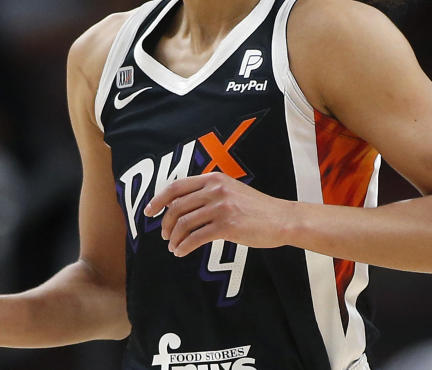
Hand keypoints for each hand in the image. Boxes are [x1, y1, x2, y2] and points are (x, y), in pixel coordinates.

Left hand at [142, 172, 292, 256]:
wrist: (282, 219)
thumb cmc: (256, 209)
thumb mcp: (231, 190)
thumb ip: (208, 193)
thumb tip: (178, 205)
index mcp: (214, 178)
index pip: (177, 186)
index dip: (158, 199)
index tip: (148, 211)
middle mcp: (215, 189)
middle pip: (177, 207)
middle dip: (166, 224)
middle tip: (165, 236)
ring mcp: (221, 207)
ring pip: (184, 223)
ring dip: (174, 238)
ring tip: (174, 247)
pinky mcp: (227, 226)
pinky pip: (196, 238)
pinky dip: (184, 247)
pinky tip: (182, 252)